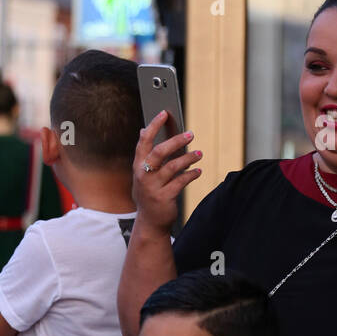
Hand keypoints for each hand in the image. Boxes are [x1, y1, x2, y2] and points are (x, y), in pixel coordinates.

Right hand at [132, 113, 201, 230]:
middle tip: (190, 134)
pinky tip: (198, 171)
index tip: (164, 113)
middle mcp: (143, 175)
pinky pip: (180, 182)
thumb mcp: (142, 173)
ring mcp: (152, 187)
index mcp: (137, 166)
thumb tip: (144, 129)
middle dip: (176, 141)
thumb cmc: (149, 193)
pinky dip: (191, 174)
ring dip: (188, 158)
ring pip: (172, 167)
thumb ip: (144, 154)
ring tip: (199, 154)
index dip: (153, 126)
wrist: (150, 222)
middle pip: (159, 152)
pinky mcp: (164, 198)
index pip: (144, 141)